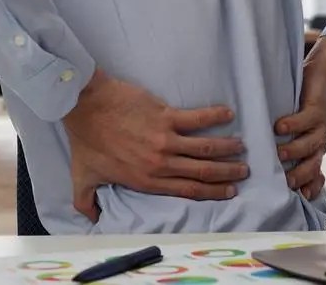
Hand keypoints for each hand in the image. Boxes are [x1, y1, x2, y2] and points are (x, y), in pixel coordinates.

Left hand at [63, 69, 248, 221]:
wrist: (84, 106)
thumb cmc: (85, 140)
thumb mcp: (83, 178)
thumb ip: (87, 203)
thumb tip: (92, 219)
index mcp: (146, 180)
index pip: (187, 190)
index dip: (211, 192)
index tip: (228, 192)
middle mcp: (160, 163)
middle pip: (201, 172)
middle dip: (226, 173)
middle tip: (242, 171)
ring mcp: (165, 139)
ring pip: (204, 148)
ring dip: (226, 148)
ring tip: (241, 148)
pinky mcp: (165, 116)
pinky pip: (197, 118)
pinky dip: (215, 116)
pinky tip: (228, 113)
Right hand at [275, 36, 325, 199]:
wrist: (319, 74)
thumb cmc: (299, 103)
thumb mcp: (293, 128)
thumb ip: (283, 145)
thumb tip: (261, 163)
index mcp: (314, 149)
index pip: (314, 174)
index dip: (308, 186)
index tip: (297, 196)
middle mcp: (319, 140)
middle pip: (313, 163)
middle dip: (301, 174)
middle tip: (284, 181)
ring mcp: (320, 125)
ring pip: (310, 143)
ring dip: (295, 149)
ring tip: (278, 153)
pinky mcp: (317, 108)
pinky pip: (306, 119)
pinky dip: (293, 124)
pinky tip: (279, 127)